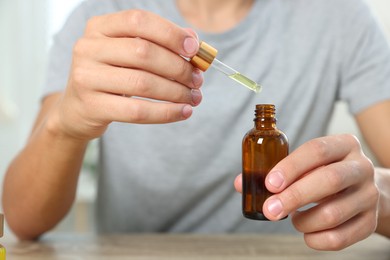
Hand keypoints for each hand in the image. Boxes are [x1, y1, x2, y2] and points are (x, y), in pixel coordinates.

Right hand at [51, 10, 202, 139]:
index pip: (139, 21)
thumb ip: (158, 43)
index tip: (194, 49)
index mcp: (100, 27)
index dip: (170, 34)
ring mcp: (86, 77)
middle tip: (197, 80)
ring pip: (142, 83)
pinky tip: (184, 112)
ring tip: (194, 97)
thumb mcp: (128, 54)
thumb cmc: (111, 76)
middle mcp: (88, 48)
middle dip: (178, 67)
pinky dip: (166, 113)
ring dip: (176, 92)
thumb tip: (193, 41)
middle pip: (144, 52)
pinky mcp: (92, 106)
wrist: (77, 109)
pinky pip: (137, 111)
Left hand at [234, 134, 378, 249]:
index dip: (291, 166)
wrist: (363, 189)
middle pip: (329, 180)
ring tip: (292, 219)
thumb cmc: (323, 173)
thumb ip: (275, 172)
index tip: (269, 183)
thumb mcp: (307, 164)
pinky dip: (315, 239)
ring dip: (303, 220)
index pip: (317, 150)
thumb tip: (241, 184)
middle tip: (269, 210)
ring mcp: (369, 195)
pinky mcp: (369, 222)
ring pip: (333, 212)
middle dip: (293, 197)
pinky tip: (306, 232)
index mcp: (344, 145)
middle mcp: (361, 167)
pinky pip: (340, 238)